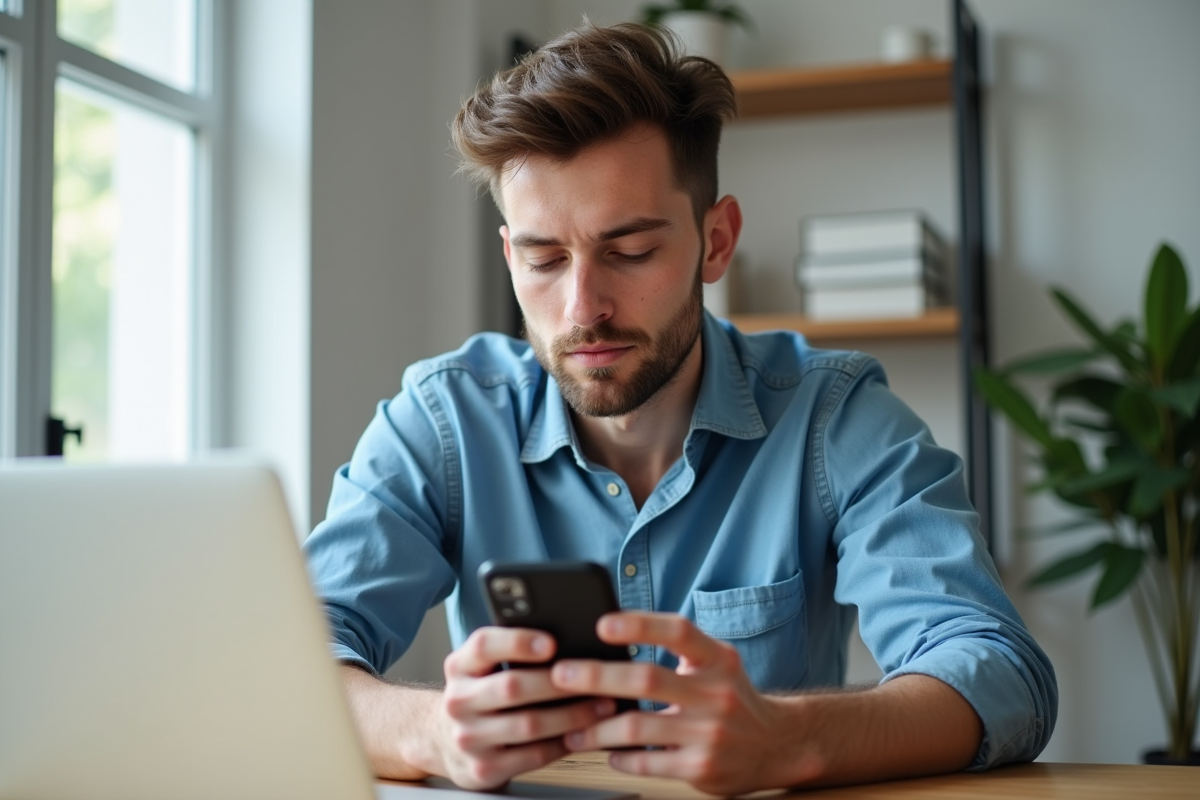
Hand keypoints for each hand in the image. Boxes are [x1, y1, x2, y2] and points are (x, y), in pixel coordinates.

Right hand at [430, 626, 616, 789]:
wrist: (447, 741)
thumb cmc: (482, 694)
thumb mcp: (483, 667)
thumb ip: (512, 651)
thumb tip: (569, 639)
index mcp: (459, 666)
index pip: (483, 645)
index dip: (518, 642)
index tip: (552, 642)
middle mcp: (458, 701)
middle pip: (512, 687)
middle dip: (558, 683)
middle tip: (594, 678)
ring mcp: (468, 738)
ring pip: (528, 725)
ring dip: (572, 715)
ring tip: (602, 706)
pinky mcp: (484, 768)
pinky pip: (533, 755)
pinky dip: (563, 743)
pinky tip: (583, 733)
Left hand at [549, 612, 805, 795]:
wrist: (777, 745)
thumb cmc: (733, 698)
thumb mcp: (717, 664)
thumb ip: (677, 649)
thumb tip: (613, 633)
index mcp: (718, 660)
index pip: (678, 631)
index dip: (640, 624)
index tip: (602, 624)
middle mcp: (717, 694)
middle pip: (647, 679)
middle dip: (596, 676)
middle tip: (561, 675)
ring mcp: (710, 733)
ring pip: (638, 726)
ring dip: (596, 728)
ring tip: (572, 729)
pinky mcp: (701, 768)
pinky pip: (647, 762)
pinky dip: (620, 757)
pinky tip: (607, 752)